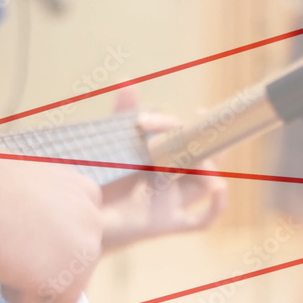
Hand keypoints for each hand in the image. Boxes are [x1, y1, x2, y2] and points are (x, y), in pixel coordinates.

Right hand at [0, 153, 103, 302]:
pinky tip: (4, 268)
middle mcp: (92, 216)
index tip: (14, 237)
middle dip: (38, 264)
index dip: (40, 244)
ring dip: (30, 280)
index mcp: (81, 190)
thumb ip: (38, 210)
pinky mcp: (72, 277)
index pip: (73, 236)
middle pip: (70, 264)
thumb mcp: (19, 187)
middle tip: (2, 246)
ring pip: (63, 287)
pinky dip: (23, 299)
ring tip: (1, 253)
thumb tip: (27, 229)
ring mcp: (87, 246)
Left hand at [101, 89, 227, 249]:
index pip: (187, 139)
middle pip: (205, 161)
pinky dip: (217, 206)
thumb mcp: (113, 144)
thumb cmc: (98, 181)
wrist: (83, 216)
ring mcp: (172, 202)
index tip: (196, 111)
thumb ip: (122, 114)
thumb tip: (126, 79)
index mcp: (162, 158)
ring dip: (212, 170)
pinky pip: (202, 220)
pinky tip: (220, 188)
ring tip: (205, 158)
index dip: (193, 126)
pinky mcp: (168, 223)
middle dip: (215, 143)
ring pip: (207, 186)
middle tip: (217, 127)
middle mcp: (172, 180)